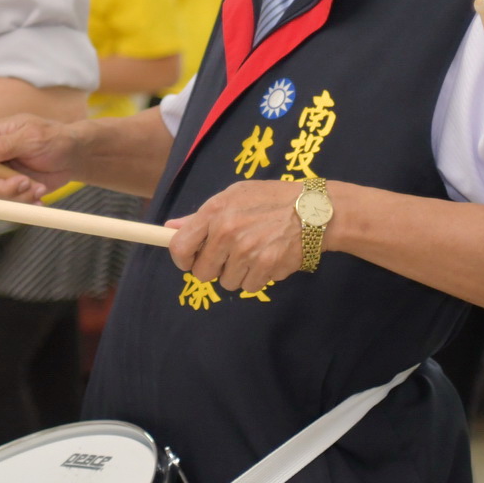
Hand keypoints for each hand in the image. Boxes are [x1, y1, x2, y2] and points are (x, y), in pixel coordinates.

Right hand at [0, 115, 85, 200]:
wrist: (74, 156)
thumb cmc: (55, 138)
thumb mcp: (33, 136)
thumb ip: (6, 143)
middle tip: (23, 182)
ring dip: (16, 195)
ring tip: (36, 186)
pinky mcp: (9, 189)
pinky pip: (7, 203)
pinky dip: (24, 202)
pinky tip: (39, 192)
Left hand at [165, 179, 310, 297]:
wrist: (313, 209)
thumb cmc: (271, 199)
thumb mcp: (234, 196)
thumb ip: (201, 216)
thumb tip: (170, 228)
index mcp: (215, 211)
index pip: (180, 247)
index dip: (183, 259)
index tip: (190, 260)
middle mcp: (227, 232)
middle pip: (202, 273)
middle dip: (214, 268)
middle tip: (230, 256)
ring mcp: (247, 251)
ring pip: (227, 282)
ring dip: (238, 274)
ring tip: (254, 253)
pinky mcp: (266, 266)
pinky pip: (250, 286)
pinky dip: (258, 277)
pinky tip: (268, 258)